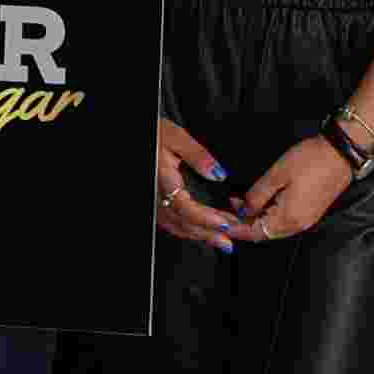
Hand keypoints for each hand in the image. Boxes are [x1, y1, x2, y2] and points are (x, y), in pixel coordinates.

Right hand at [153, 117, 246, 251]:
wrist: (142, 137)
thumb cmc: (154, 134)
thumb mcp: (176, 136)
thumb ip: (197, 155)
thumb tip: (218, 174)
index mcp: (164, 180)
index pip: (185, 207)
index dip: (206, 219)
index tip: (225, 223)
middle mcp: (157, 195)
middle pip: (184, 223)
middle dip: (209, 233)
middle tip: (231, 237)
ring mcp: (155, 201)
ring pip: (177, 227)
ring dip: (201, 236)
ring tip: (222, 240)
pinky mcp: (156, 202)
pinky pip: (171, 223)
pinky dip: (189, 230)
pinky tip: (202, 232)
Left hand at [234, 132, 358, 242]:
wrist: (342, 152)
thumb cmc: (311, 160)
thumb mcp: (276, 175)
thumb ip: (256, 195)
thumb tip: (243, 209)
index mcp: (288, 219)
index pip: (254, 232)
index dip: (236, 229)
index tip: (220, 223)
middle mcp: (297, 225)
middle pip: (264, 232)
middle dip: (244, 223)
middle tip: (226, 209)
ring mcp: (306, 219)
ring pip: (274, 226)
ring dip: (256, 218)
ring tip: (239, 202)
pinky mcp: (311, 211)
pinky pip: (284, 219)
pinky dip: (269, 213)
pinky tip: (260, 200)